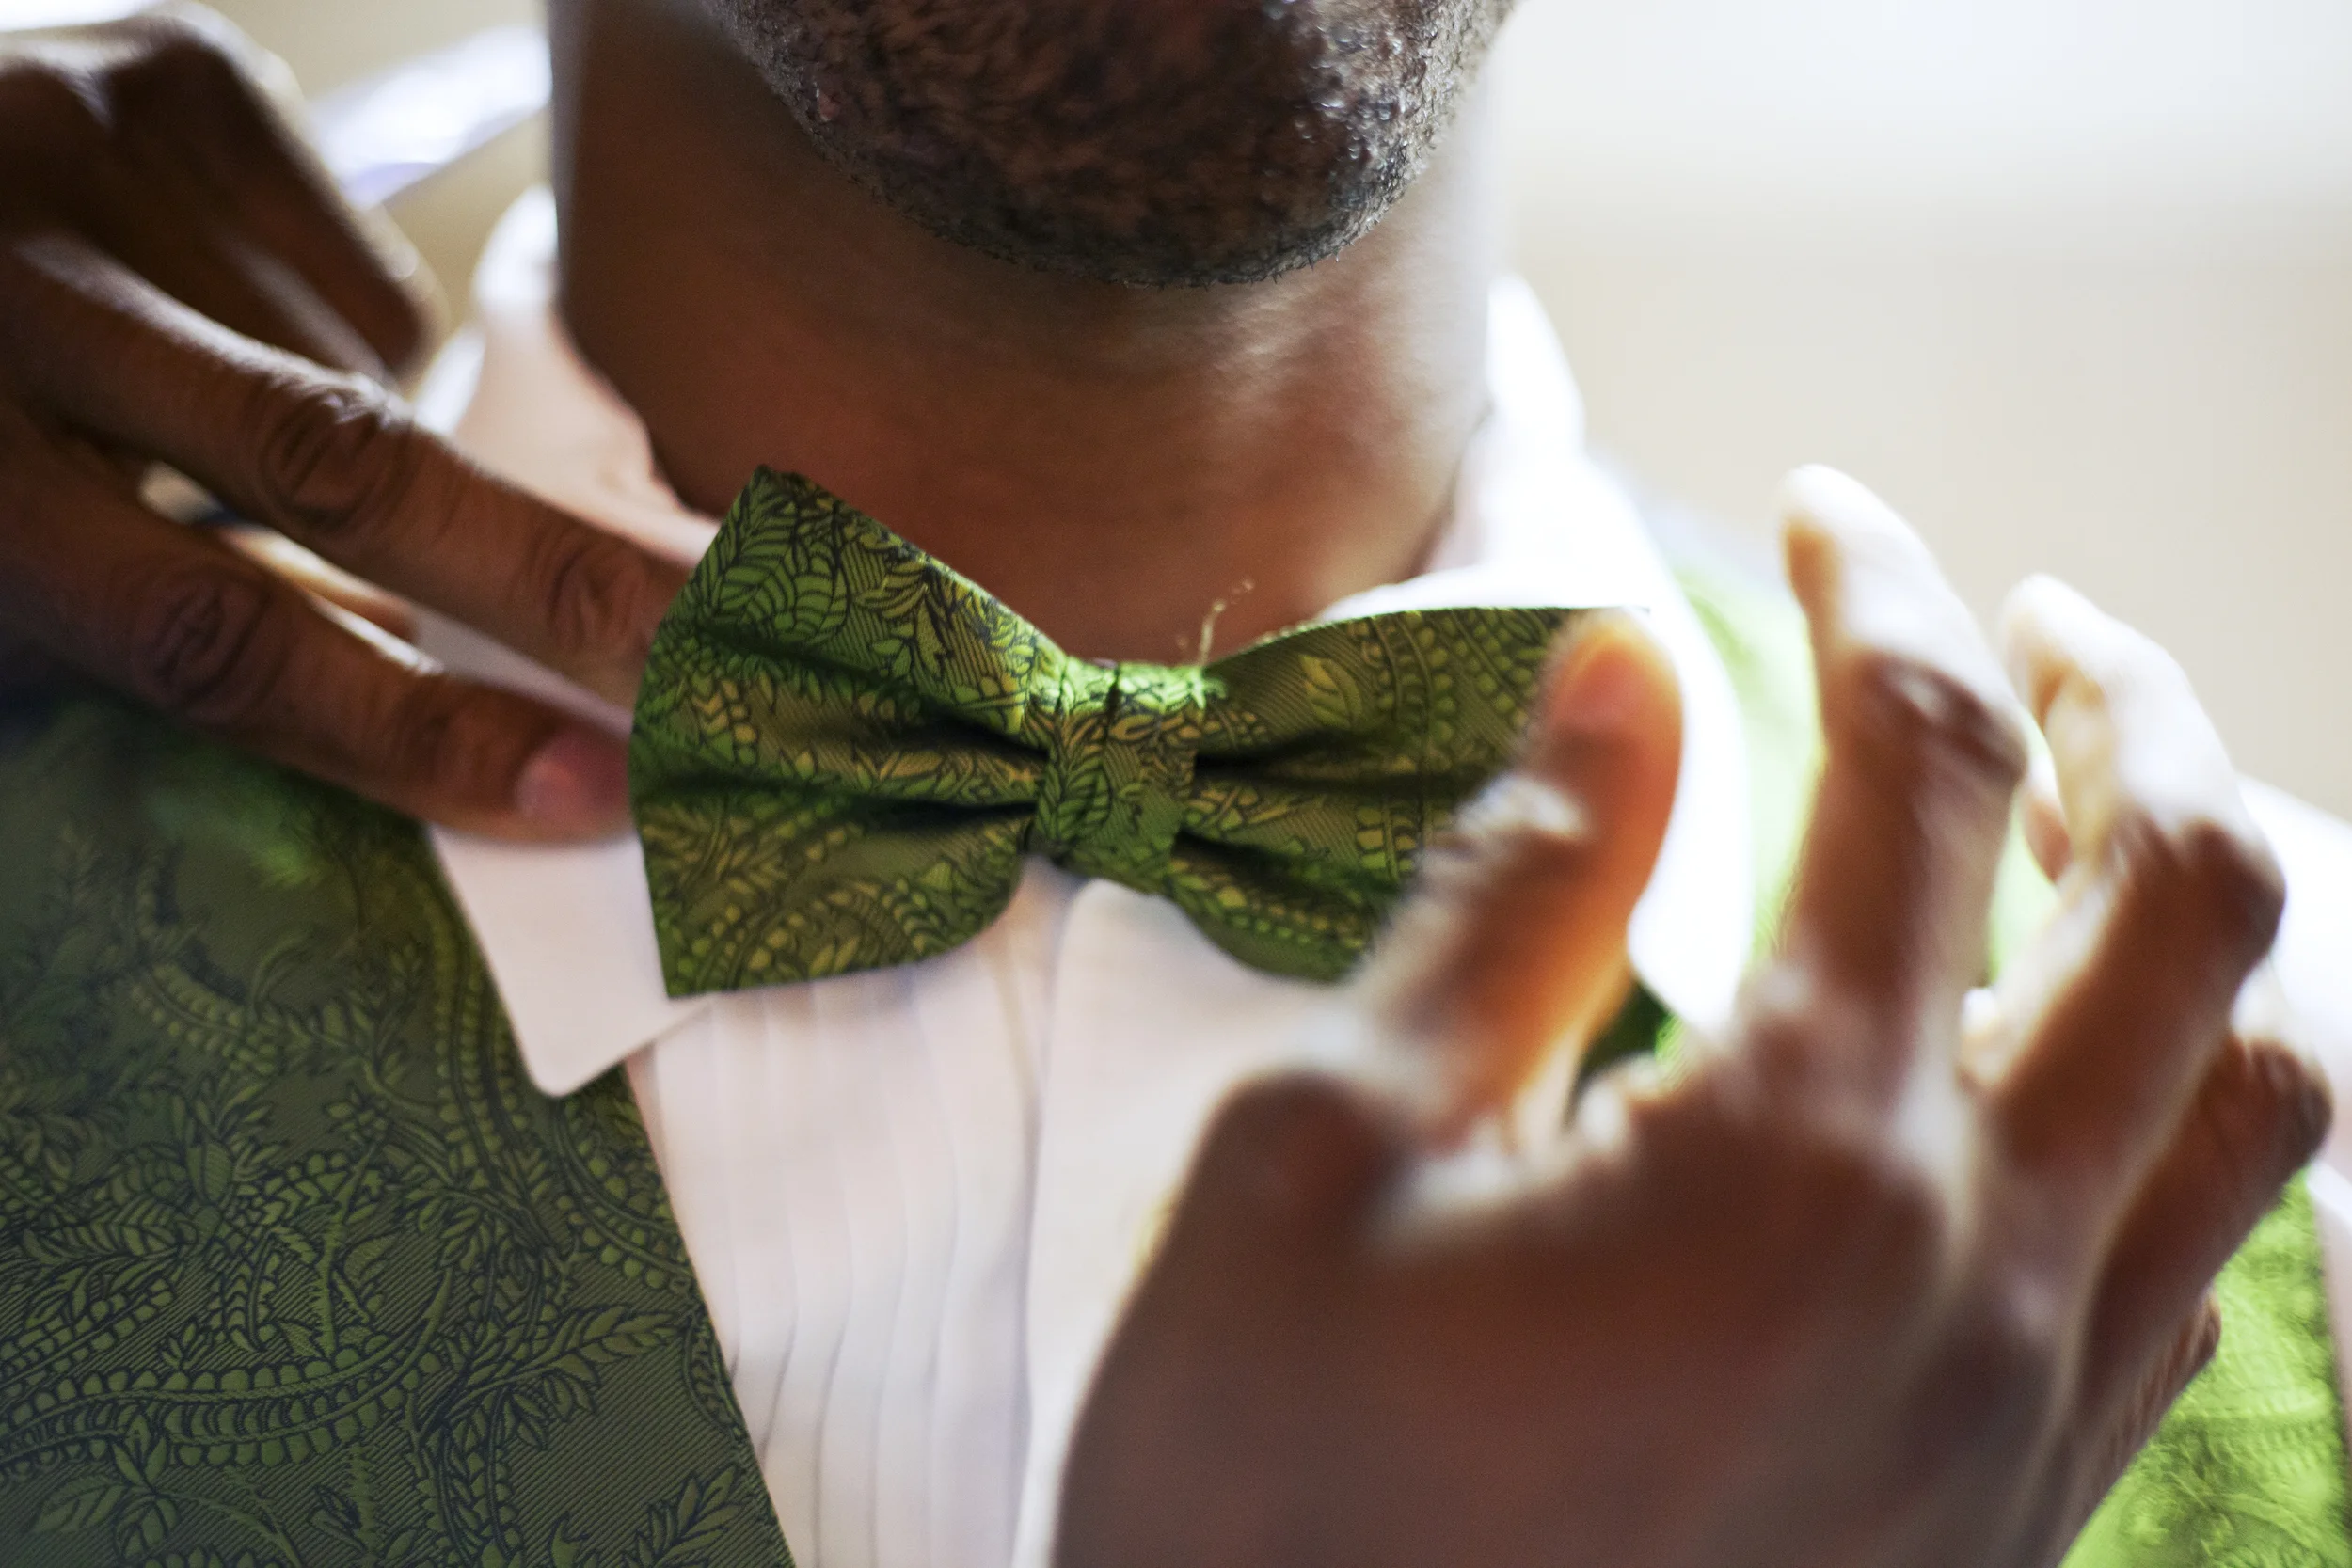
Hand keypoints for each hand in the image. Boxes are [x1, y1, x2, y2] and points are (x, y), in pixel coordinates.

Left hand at [0, 7, 685, 837]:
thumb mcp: (8, 595)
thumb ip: (202, 651)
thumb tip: (486, 734)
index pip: (216, 637)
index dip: (416, 728)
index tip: (593, 792)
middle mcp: (10, 290)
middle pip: (345, 465)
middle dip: (557, 579)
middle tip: (717, 656)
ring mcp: (93, 147)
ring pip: (371, 369)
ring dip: (373, 443)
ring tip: (217, 431)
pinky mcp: (174, 70)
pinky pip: (370, 274)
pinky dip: (350, 336)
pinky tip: (227, 323)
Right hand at [1059, 468, 2324, 1567]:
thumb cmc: (1265, 1499)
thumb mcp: (1320, 1160)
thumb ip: (1509, 897)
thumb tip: (1623, 659)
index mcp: (1791, 1155)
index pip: (1914, 767)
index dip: (1878, 593)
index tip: (1816, 513)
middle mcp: (1976, 1275)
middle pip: (2189, 893)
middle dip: (2119, 699)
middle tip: (2020, 618)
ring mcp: (2033, 1415)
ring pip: (2262, 1087)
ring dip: (2200, 901)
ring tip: (2079, 822)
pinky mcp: (2023, 1519)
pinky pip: (2203, 1262)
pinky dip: (2183, 1097)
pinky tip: (2056, 1067)